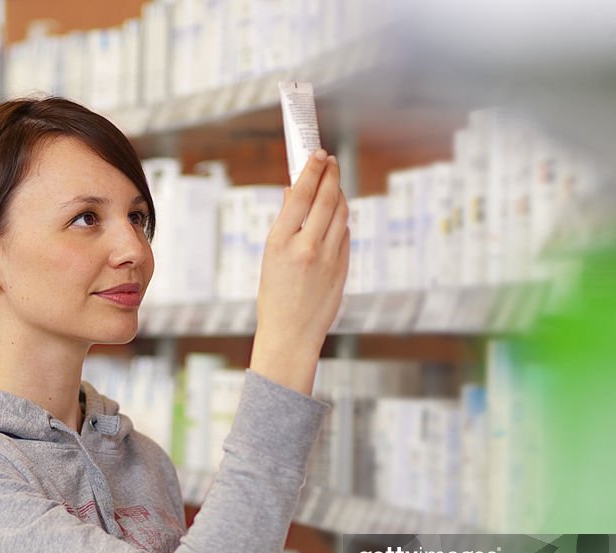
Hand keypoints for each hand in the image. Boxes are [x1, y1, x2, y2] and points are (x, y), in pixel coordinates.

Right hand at [250, 149, 349, 393]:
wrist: (290, 336)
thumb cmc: (274, 298)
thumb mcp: (270, 258)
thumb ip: (286, 224)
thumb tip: (294, 192)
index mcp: (280, 243)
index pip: (301, 194)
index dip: (311, 169)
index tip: (317, 152)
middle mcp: (306, 248)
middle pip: (326, 198)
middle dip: (330, 174)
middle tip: (330, 160)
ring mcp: (329, 259)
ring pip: (341, 214)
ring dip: (338, 194)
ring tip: (333, 183)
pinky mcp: (343, 269)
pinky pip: (345, 234)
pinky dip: (341, 219)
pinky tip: (335, 214)